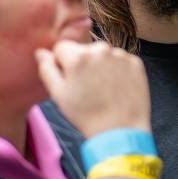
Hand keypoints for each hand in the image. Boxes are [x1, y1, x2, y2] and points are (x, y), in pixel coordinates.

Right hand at [36, 41, 151, 140]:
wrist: (120, 131)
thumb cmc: (86, 115)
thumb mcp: (58, 95)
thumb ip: (47, 69)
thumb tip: (41, 52)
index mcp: (78, 56)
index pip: (61, 47)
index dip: (62, 64)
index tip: (69, 80)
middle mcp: (100, 49)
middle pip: (83, 50)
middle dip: (82, 64)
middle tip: (87, 88)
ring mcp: (120, 55)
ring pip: (103, 55)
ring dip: (100, 66)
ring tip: (103, 90)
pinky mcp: (136, 63)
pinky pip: (120, 61)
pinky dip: (117, 70)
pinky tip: (116, 88)